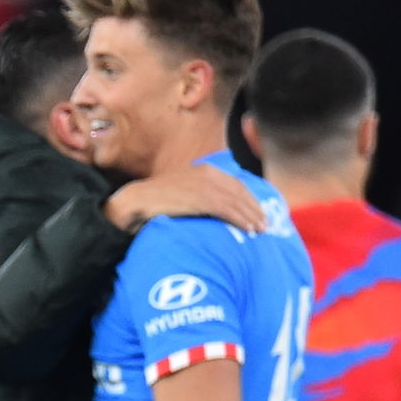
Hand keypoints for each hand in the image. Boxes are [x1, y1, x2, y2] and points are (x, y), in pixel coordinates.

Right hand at [106, 165, 263, 234]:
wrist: (134, 201)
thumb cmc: (153, 202)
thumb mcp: (180, 192)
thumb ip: (197, 195)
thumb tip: (210, 208)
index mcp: (204, 169)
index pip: (235, 183)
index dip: (249, 198)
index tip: (258, 211)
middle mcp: (207, 173)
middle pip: (240, 191)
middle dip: (254, 207)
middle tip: (265, 223)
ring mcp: (203, 184)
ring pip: (236, 200)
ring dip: (250, 215)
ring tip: (260, 230)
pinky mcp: (199, 197)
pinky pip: (226, 208)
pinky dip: (240, 219)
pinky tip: (248, 228)